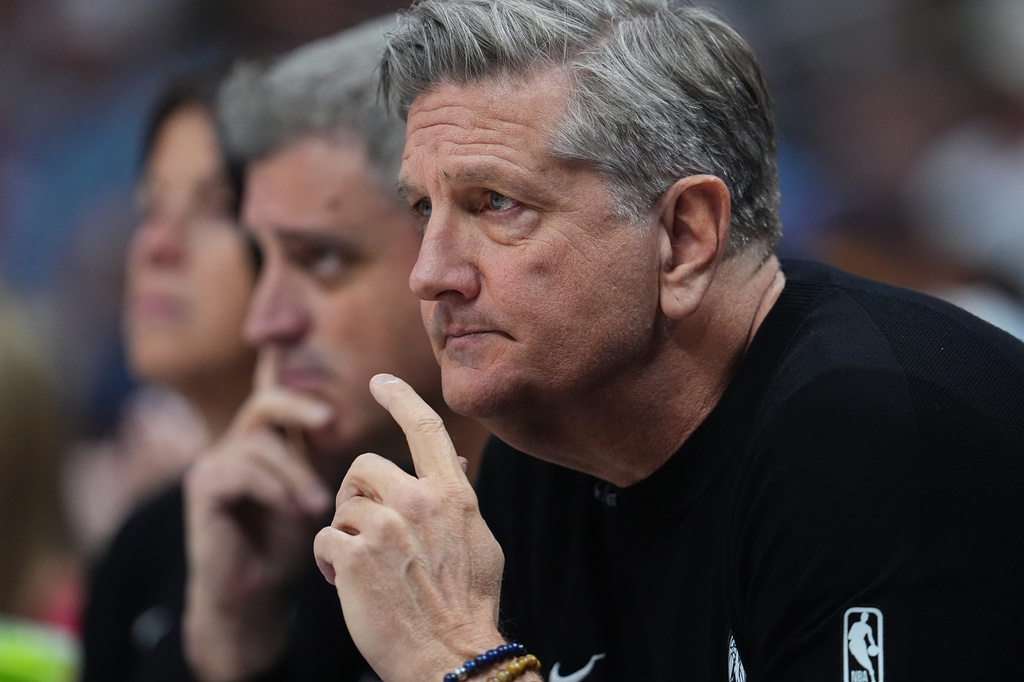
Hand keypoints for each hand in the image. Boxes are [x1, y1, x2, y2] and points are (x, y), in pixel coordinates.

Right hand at [182, 350, 333, 680]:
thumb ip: (336, 460)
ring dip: (294, 472)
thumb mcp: (321, 493)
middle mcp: (237, 444)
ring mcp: (215, 463)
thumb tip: (395, 429)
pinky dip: (273, 488)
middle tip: (329, 421)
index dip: (292, 372)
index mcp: (268, 441)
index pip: (279, 394)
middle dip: (299, 407)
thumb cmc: (291, 545)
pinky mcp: (202, 488)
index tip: (325, 371)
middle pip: (265, 402)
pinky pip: (240, 470)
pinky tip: (296, 512)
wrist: (254, 595)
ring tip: (318, 506)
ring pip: (259, 442)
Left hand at [313, 374, 504, 681]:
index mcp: (452, 494)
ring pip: (342, 505)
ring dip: (345, 532)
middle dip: (356, 493)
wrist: (450, 656)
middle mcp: (419, 501)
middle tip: (363, 527)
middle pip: (365, 465)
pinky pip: (323, 538)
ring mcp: (385, 527)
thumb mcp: (478, 542)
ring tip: (360, 566)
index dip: (401, 397)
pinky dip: (328, 561)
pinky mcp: (353, 556)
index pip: (425, 428)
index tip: (381, 381)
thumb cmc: (467, 604)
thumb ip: (459, 500)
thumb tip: (455, 463)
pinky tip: (345, 583)